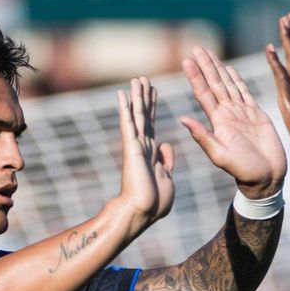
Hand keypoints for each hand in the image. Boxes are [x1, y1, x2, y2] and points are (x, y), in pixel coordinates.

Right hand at [115, 76, 175, 229]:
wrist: (144, 212)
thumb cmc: (155, 201)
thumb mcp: (168, 177)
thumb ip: (166, 160)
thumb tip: (165, 145)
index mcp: (152, 152)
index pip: (152, 124)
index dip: (153, 107)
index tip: (153, 91)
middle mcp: (143, 146)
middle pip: (144, 115)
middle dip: (145, 97)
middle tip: (144, 78)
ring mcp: (136, 146)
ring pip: (136, 115)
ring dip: (136, 96)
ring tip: (137, 79)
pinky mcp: (131, 148)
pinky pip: (128, 124)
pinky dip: (125, 108)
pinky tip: (121, 94)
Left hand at [180, 46, 286, 198]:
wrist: (267, 178)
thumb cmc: (244, 172)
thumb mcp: (220, 156)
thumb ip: (202, 137)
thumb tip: (182, 119)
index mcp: (218, 122)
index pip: (204, 93)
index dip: (196, 76)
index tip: (186, 59)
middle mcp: (228, 114)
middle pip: (215, 84)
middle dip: (206, 65)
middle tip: (196, 47)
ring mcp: (242, 113)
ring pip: (228, 85)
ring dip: (219, 68)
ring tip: (209, 53)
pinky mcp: (257, 115)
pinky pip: (245, 93)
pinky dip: (237, 80)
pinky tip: (230, 69)